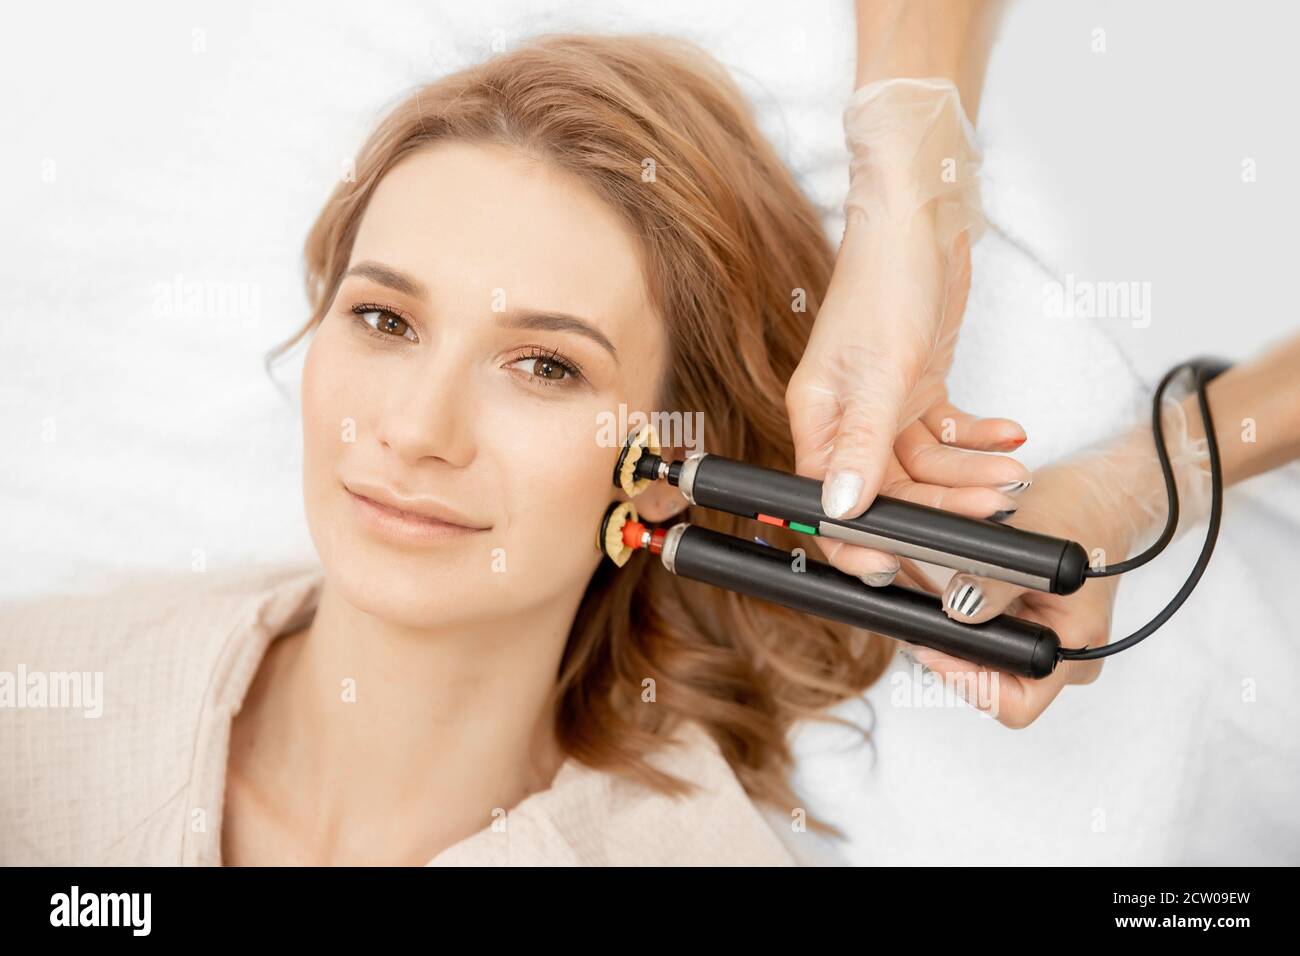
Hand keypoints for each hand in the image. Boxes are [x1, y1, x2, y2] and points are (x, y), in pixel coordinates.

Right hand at [789, 223, 1029, 583]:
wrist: (921, 218)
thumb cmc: (886, 279)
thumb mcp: (879, 369)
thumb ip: (861, 445)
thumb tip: (840, 511)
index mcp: (818, 419)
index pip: (829, 502)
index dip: (861, 541)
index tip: (898, 569)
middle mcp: (846, 420)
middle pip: (888, 492)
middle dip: (940, 509)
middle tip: (990, 515)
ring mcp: (883, 406)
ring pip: (924, 469)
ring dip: (970, 476)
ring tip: (1012, 473)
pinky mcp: (917, 389)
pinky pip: (948, 436)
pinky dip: (978, 440)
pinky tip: (1008, 435)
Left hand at [898, 458, 1139, 728]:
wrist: (1093, 497)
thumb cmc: (1075, 514)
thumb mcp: (1034, 539)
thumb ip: (997, 581)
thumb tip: (959, 611)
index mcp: (1073, 648)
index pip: (1015, 702)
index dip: (967, 682)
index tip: (928, 646)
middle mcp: (1060, 659)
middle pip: (991, 688)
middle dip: (949, 659)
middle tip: (914, 625)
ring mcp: (1041, 645)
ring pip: (983, 664)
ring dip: (949, 640)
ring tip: (919, 604)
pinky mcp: (1023, 629)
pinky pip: (984, 640)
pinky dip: (957, 623)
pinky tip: (934, 596)